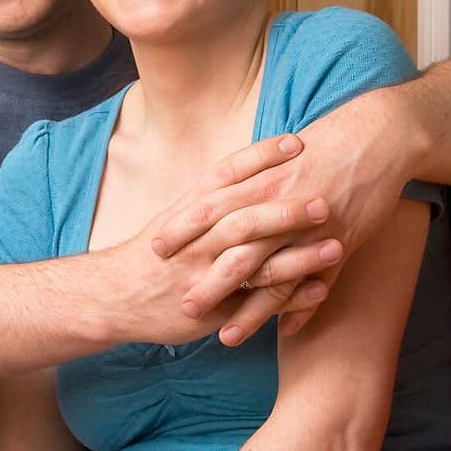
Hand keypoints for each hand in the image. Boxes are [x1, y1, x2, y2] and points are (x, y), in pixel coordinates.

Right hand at [107, 134, 340, 349]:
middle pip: (244, 218)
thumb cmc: (151, 255)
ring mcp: (204, 275)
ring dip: (298, 255)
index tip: (297, 142)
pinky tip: (321, 290)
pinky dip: (290, 298)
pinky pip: (257, 303)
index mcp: (189, 211)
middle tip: (326, 199)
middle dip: (286, 209)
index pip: (226, 175)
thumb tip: (250, 172)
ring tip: (337, 246)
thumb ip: (211, 198)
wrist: (113, 297)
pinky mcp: (213, 308)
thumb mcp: (175, 218)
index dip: (261, 157)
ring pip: (255, 263)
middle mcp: (196, 240)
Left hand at [153, 87, 408, 341]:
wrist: (376, 136)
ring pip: (273, 275)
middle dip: (207, 279)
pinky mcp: (342, 241)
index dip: (182, 228)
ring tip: (225, 337)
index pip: (210, 206)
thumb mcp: (277, 158)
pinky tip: (285, 332)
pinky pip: (319, 283)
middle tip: (181, 304)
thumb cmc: (323, 144)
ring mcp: (312, 227)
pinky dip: (302, 308)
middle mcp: (281, 205)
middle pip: (236, 247)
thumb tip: (215, 196)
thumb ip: (247, 181)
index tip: (154, 249)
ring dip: (249, 311)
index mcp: (261, 179)